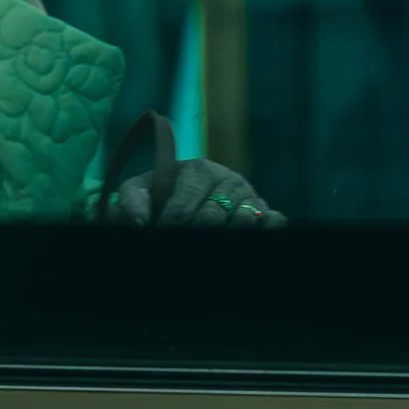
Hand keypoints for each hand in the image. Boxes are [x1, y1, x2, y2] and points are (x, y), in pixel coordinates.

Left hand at [109, 156, 284, 229]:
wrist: (189, 198)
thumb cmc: (164, 194)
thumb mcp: (144, 189)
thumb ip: (132, 198)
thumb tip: (138, 220)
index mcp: (197, 170)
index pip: (187, 196)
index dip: (174, 216)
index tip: (164, 228)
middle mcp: (227, 180)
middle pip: (215, 212)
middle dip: (199, 228)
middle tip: (188, 237)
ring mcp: (249, 197)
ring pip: (247, 217)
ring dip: (233, 229)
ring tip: (217, 239)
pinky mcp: (266, 213)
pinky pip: (275, 220)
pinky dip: (269, 228)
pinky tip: (254, 235)